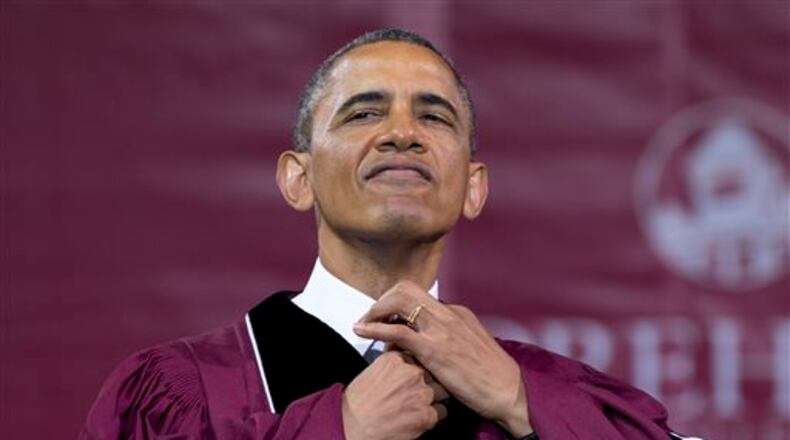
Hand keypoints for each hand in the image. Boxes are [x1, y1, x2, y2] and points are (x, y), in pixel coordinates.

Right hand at [342, 351, 448, 439]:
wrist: (352, 427)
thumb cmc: (357, 405)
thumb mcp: (372, 371)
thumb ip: (392, 363)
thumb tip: (403, 363)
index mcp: (396, 359)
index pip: (420, 354)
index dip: (419, 366)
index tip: (415, 374)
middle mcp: (412, 373)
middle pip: (433, 372)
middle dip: (429, 381)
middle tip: (415, 393)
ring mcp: (422, 394)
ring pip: (442, 391)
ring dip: (433, 398)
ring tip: (416, 406)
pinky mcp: (427, 415)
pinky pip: (442, 411)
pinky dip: (433, 416)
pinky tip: (418, 419)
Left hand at [353, 281, 531, 436]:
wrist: (508, 390)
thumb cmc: (491, 375)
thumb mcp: (470, 345)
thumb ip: (450, 336)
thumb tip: (429, 338)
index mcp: (456, 312)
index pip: (418, 296)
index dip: (395, 303)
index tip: (385, 315)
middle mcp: (448, 314)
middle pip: (405, 289)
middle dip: (382, 300)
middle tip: (370, 316)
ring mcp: (441, 329)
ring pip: (399, 302)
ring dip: (375, 310)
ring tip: (363, 323)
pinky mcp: (434, 349)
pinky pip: (397, 331)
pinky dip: (374, 327)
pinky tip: (361, 330)